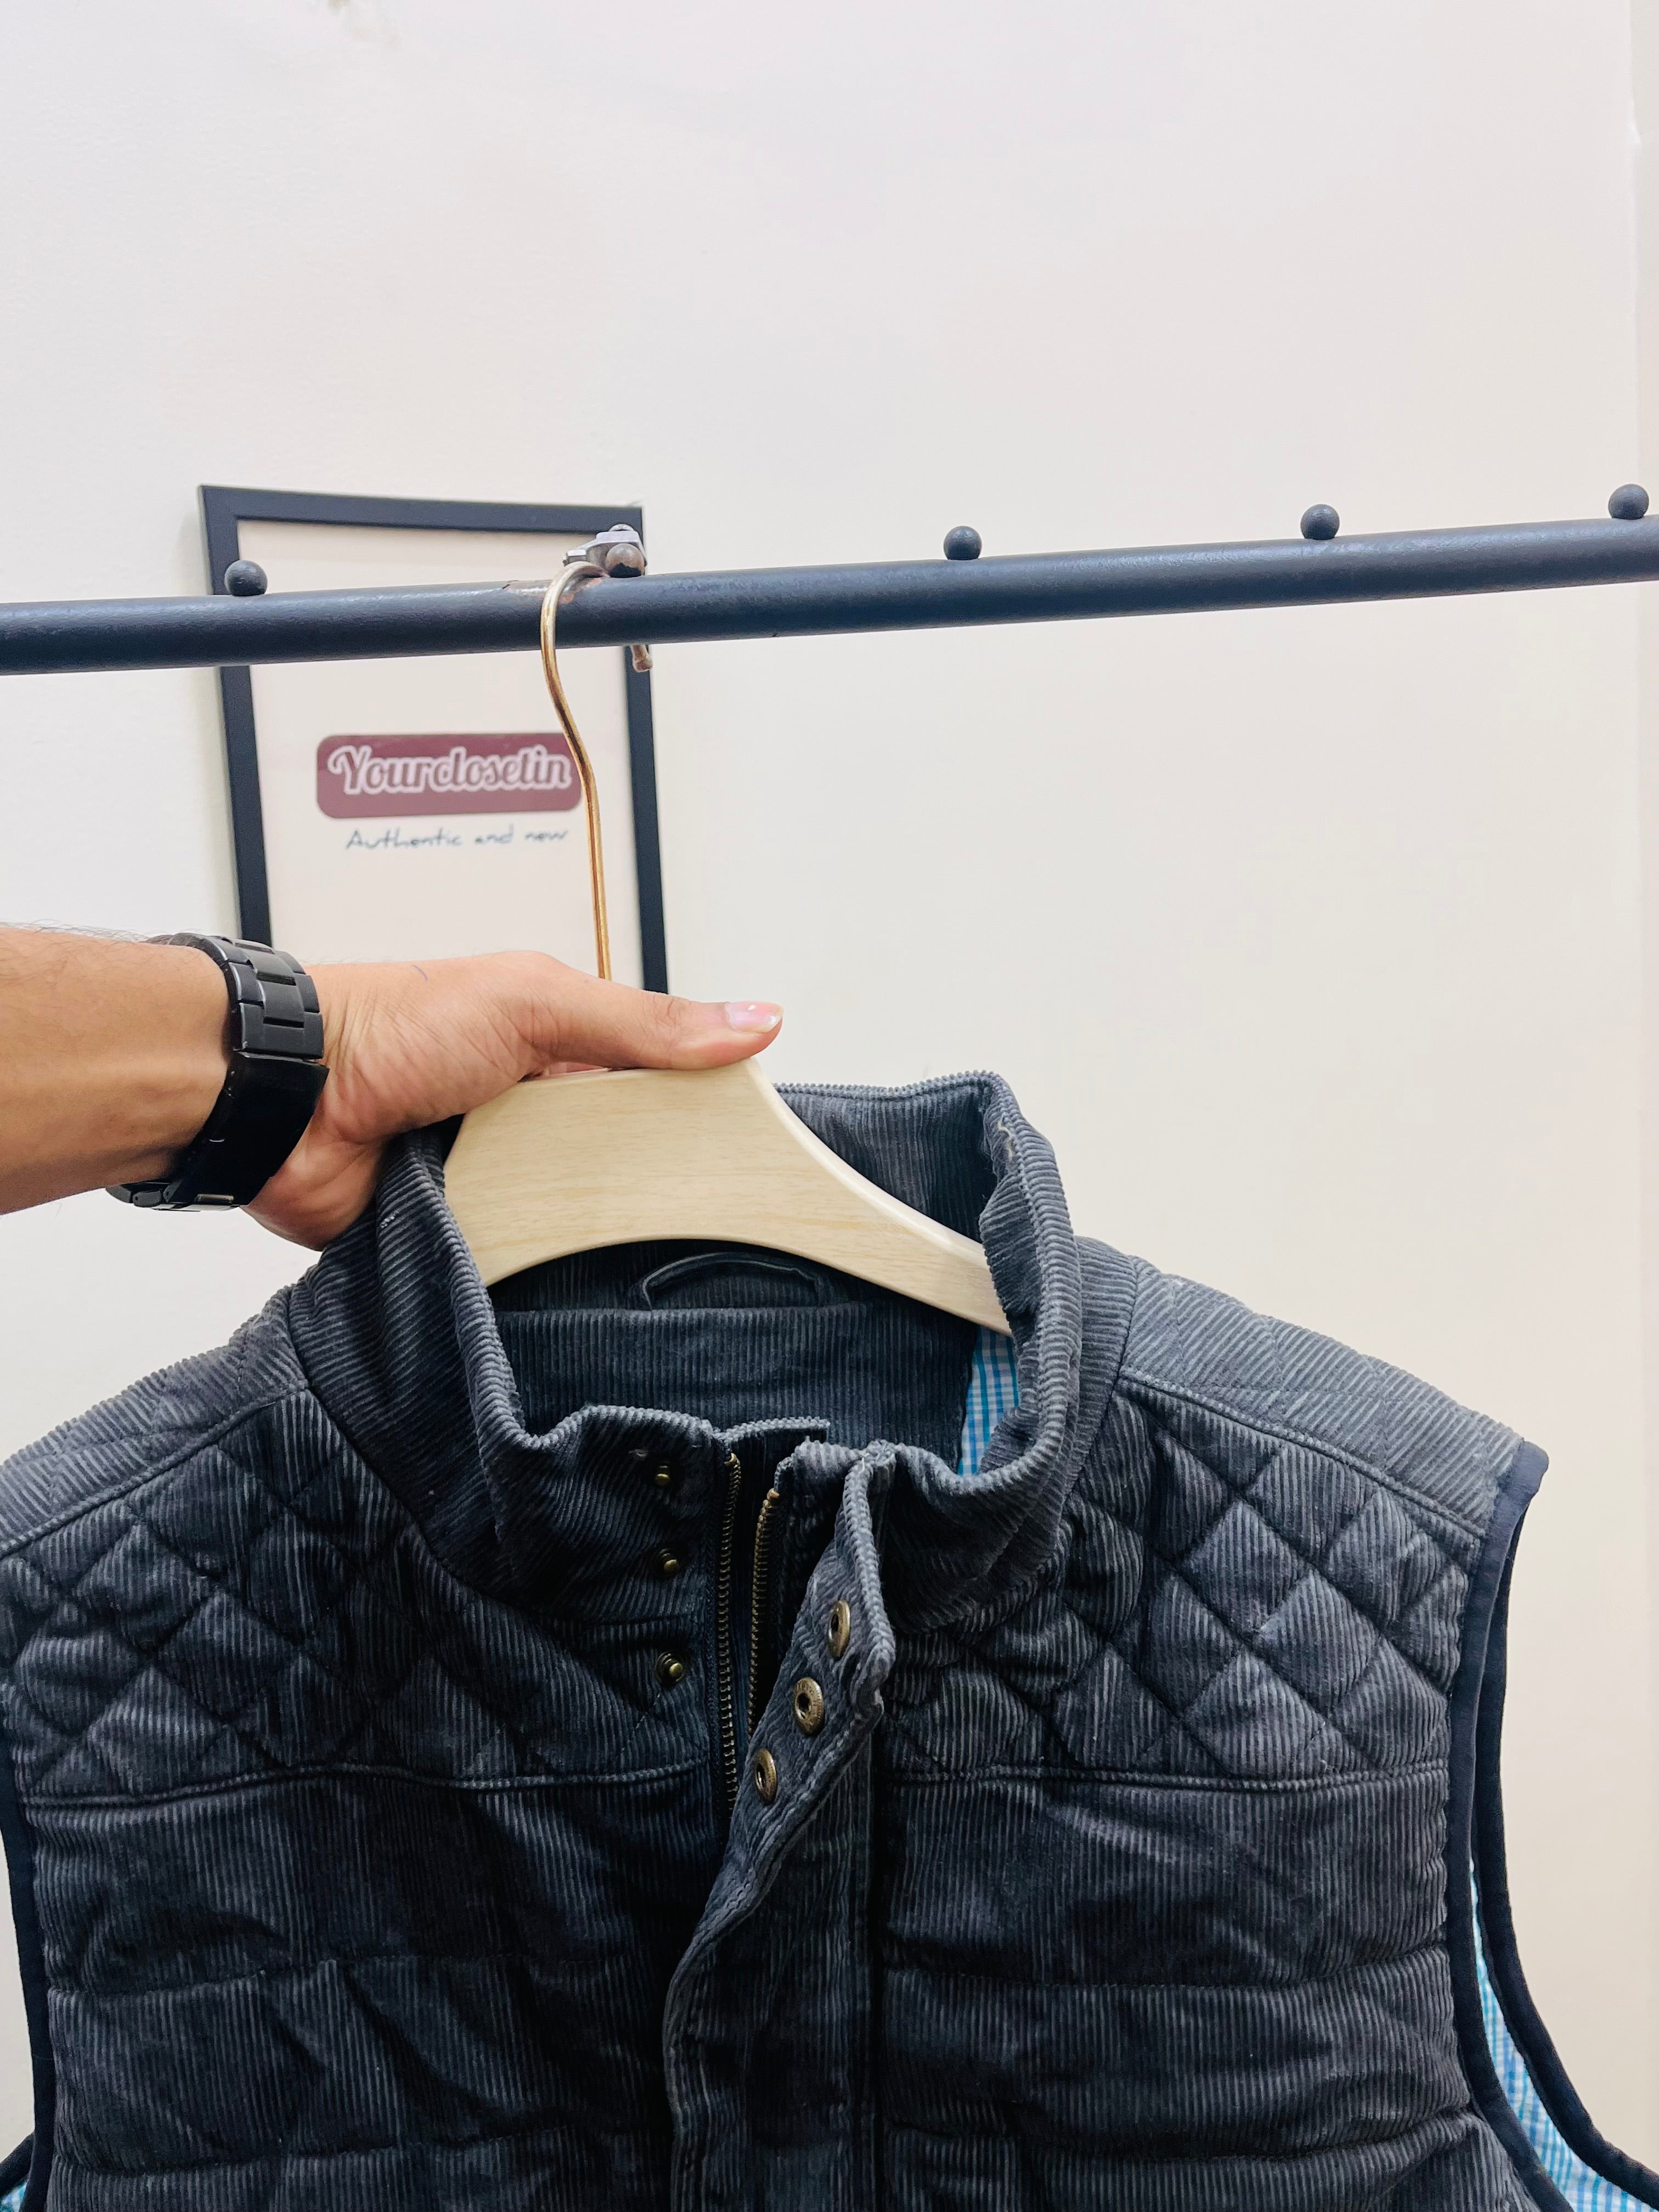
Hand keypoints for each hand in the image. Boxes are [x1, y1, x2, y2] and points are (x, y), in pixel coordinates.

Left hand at [249, 952, 781, 1247]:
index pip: (657, 1094)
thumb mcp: (537, 1004)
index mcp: (558, 1053)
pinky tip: (572, 1294)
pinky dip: (530, 1274)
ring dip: (591, 1240)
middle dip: (653, 1196)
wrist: (279, 1100)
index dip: (706, 1125)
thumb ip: (644, 1023)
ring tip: (658, 1277)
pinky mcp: (453, 1236)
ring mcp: (493, 1180)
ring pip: (571, 1226)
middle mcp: (530, 1117)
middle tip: (719, 1237)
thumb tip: (757, 1022)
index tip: (764, 1165)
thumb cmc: (390, 1024)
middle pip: (622, 1169)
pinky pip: (513, 1268)